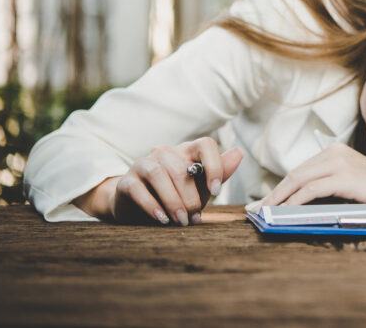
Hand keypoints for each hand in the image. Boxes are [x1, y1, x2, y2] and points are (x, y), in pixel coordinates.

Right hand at [76, 138, 243, 225]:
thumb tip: (239, 153)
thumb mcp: (200, 188)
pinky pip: (138, 188)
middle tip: (194, 218)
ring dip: (172, 200)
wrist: (138, 209)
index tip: (216, 192)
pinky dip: (152, 205)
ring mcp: (143, 164)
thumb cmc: (176, 197)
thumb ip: (219, 173)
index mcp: (186, 151)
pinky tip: (162, 219)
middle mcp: (164, 153)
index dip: (214, 165)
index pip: (205, 144)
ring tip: (180, 221)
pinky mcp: (126, 182)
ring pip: (158, 173)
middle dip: (190, 196)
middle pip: (180, 166)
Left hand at [259, 143, 365, 206]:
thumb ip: (329, 184)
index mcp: (334, 150)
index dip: (279, 186)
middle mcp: (334, 152)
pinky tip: (284, 212)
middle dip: (273, 193)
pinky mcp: (344, 176)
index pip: (300, 170)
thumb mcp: (351, 184)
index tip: (264, 201)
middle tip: (256, 209)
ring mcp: (339, 162)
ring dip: (278, 198)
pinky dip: (294, 201)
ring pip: (298, 181)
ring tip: (265, 213)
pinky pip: (311, 190)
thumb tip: (299, 200)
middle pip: (295, 174)